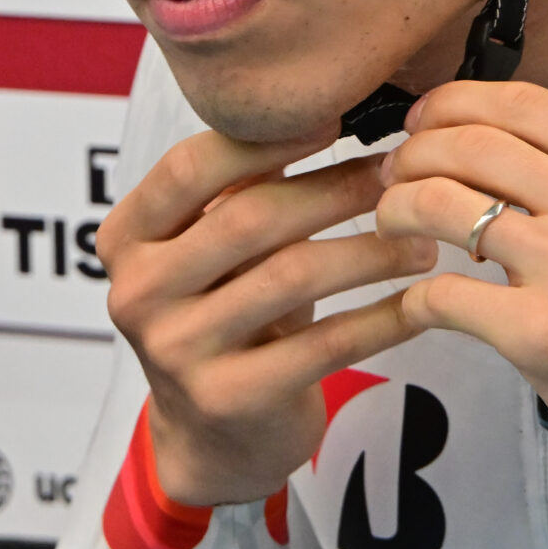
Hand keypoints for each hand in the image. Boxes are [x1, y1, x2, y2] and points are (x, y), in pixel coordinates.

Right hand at [100, 130, 436, 506]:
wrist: (212, 439)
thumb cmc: (225, 318)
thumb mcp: (212, 254)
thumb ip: (239, 193)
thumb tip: (324, 109)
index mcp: (124, 240)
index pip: (189, 168)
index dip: (264, 139)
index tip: (336, 120)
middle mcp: (137, 293)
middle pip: (250, 218)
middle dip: (336, 190)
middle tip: (399, 176)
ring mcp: (177, 350)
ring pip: (293, 276)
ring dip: (371, 250)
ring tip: (422, 239)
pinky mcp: (228, 398)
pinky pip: (324, 344)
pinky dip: (381, 318)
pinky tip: (421, 302)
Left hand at [375, 80, 547, 503]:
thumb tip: (504, 140)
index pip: (517, 101)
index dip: (450, 104)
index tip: (422, 124)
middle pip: (467, 144)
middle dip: (412, 155)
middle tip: (393, 178)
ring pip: (442, 205)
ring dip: (397, 211)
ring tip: (393, 226)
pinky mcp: (542, 334)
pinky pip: (442, 295)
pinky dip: (415, 295)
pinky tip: (420, 302)